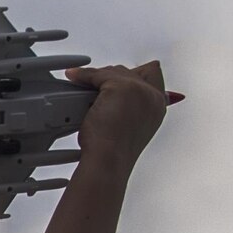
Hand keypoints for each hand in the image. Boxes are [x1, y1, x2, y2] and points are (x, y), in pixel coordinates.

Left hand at [65, 62, 179, 174]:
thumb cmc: (112, 152)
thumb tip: (114, 94)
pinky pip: (96, 74)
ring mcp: (138, 89)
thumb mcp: (127, 126)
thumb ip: (129, 107)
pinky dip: (83, 77)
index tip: (118, 83)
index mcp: (158, 106)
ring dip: (97, 79)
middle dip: (111, 79)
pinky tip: (74, 79)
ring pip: (114, 71)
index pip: (153, 75)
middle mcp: (152, 96)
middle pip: (130, 71)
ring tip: (84, 94)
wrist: (107, 161)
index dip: (134, 76)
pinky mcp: (119, 86)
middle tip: (96, 92)